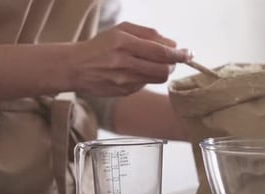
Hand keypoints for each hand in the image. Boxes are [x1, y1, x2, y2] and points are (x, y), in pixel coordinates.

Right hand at [71, 22, 191, 96]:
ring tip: (152, 64)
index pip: (161, 52)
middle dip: (173, 64)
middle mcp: (124, 62)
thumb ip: (148, 34)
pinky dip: (146, 78)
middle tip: (171, 60)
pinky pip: (145, 85)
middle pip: (164, 69)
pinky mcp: (124, 92)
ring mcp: (124, 80)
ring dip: (162, 71)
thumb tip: (172, 44)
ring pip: (157, 79)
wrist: (75, 67)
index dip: (179, 54)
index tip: (189, 53)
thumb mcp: (121, 30)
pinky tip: (134, 72)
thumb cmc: (100, 45)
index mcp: (123, 43)